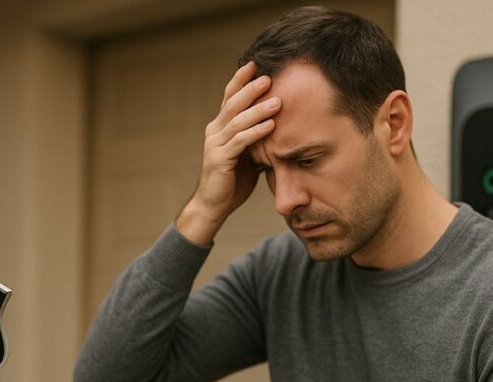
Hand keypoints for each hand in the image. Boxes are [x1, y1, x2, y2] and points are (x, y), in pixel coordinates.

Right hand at [176, 62, 281, 245]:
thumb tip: (279, 124)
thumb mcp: (246, 154)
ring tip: (277, 101)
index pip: (230, 97)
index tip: (256, 64)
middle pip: (232, 103)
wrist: (212, 206)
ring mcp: (214, 145)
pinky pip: (239, 142)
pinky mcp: (219, 160)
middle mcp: (214, 131)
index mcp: (220, 126)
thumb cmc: (232, 180)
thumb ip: (256, 137)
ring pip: (237, 121)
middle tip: (269, 76)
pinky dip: (256, 132)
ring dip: (258, 110)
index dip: (241, 80)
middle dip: (251, 88)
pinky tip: (271, 125)